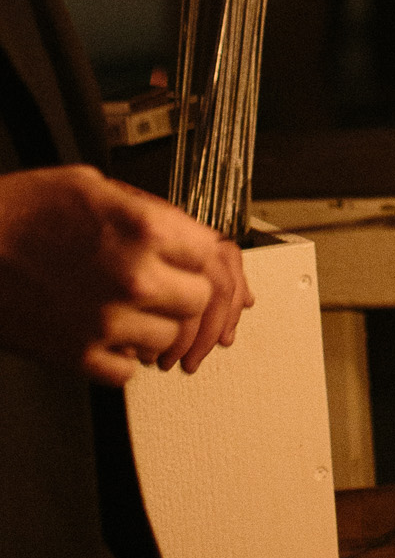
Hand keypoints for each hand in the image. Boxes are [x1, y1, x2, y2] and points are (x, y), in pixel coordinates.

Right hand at [0, 166, 252, 384]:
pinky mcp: (79, 357)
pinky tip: (108, 335)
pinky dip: (122, 358)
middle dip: (185, 293)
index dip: (201, 257)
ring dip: (157, 327)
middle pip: (199, 300)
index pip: (211, 252)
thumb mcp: (90, 186)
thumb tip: (177, 229)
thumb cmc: (17, 213)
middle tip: (167, 289)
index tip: (193, 261)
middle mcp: (135, 277)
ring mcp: (108, 321)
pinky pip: (128, 371)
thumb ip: (143, 209)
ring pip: (170, 339)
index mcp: (143, 228)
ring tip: (134, 311)